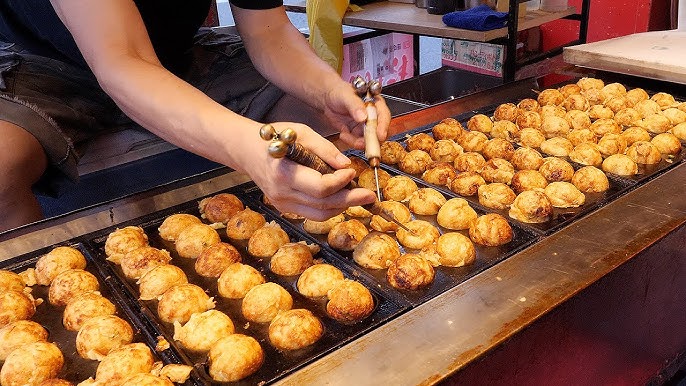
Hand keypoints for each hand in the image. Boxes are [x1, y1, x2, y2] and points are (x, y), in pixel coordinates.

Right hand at [243, 122, 376, 220]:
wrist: (246, 150)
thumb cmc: (273, 136)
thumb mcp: (301, 132)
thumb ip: (324, 149)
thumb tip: (346, 164)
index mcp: (284, 173)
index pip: (320, 187)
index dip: (340, 182)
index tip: (353, 171)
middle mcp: (282, 193)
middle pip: (323, 205)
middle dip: (350, 200)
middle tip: (370, 195)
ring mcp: (282, 203)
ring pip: (319, 214)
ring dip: (342, 206)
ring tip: (359, 196)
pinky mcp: (284, 207)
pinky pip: (312, 213)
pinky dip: (330, 207)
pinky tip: (342, 198)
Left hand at [322, 81, 390, 149]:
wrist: (326, 99)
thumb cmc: (338, 91)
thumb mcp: (346, 96)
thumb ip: (355, 105)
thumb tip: (363, 116)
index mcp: (375, 103)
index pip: (384, 116)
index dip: (383, 126)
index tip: (380, 135)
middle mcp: (373, 116)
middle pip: (380, 131)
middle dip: (372, 140)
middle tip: (361, 142)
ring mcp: (365, 126)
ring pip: (369, 140)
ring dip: (358, 142)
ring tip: (346, 135)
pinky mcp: (357, 133)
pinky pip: (358, 142)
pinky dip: (350, 142)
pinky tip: (343, 134)